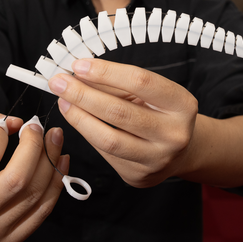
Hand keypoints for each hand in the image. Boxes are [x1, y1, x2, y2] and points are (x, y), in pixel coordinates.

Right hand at [0, 110, 67, 241]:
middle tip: (38, 127)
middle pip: (16, 180)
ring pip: (34, 196)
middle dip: (34, 147)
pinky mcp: (7, 241)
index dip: (1, 134)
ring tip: (54, 140)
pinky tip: (59, 163)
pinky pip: (41, 213)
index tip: (4, 125)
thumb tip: (16, 122)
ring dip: (51, 162)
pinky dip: (55, 185)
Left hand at [48, 58, 198, 187]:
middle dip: (83, 94)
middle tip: (59, 83)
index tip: (78, 65)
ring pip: (109, 139)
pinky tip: (77, 120)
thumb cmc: (159, 113)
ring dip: (79, 117)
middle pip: (120, 112)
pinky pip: (105, 153)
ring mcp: (157, 159)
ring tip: (63, 102)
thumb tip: (77, 74)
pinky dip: (87, 133)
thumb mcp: (148, 94)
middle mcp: (174, 134)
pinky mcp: (138, 176)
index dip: (106, 72)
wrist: (180, 151)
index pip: (140, 81)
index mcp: (182, 105)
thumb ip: (116, 84)